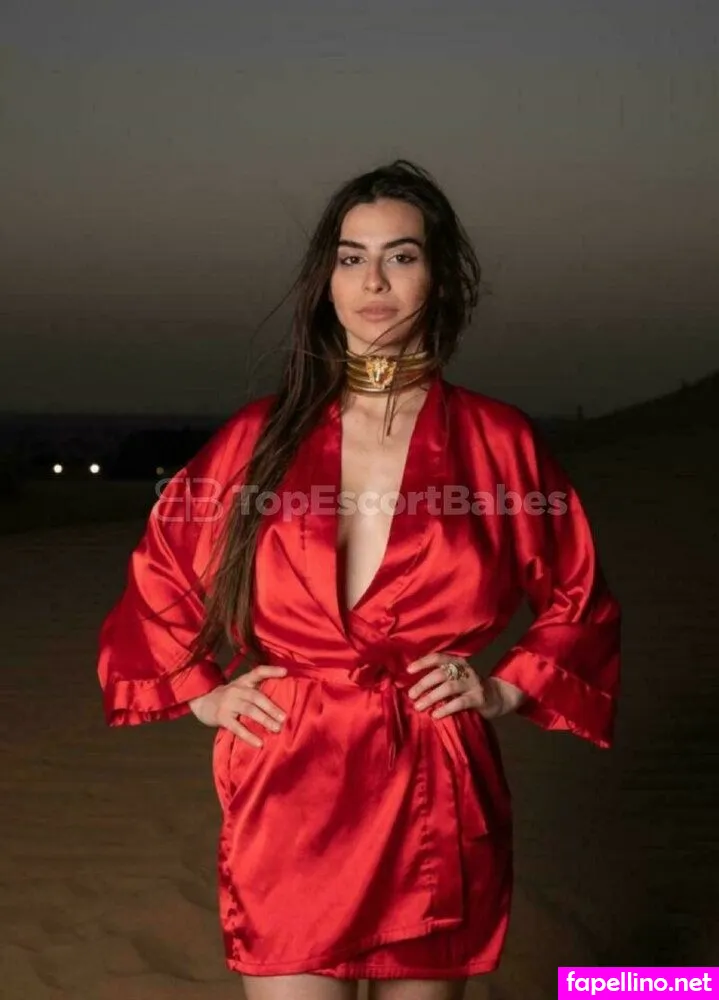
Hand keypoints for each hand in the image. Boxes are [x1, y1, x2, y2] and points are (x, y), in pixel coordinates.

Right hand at [189, 665, 288, 746]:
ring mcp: (228, 703)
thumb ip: (255, 690)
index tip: (285, 671)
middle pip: (256, 696)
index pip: (257, 672)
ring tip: (277, 728)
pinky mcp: (222, 717)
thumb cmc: (228, 697)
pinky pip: (237, 727)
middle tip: (284, 717)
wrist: (201, 702)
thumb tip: (282, 699)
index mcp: (243, 681)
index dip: (271, 670)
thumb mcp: (240, 688)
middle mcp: (236, 690)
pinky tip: (259, 743)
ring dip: (264, 719)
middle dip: (271, 707)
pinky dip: (249, 736)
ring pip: (249, 710)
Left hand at [406, 654, 526, 720]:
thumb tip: (415, 686)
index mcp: (457, 662)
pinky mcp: (479, 698)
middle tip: (411, 695)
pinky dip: (446, 708)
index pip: (438, 657)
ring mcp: (473, 683)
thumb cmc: (470, 688)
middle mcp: (465, 670)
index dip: (423, 662)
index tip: (408, 670)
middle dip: (423, 684)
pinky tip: (435, 715)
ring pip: (449, 687)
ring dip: (431, 697)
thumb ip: (442, 678)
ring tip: (419, 706)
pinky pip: (459, 702)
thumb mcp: (457, 677)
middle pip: (441, 673)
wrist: (498, 696)